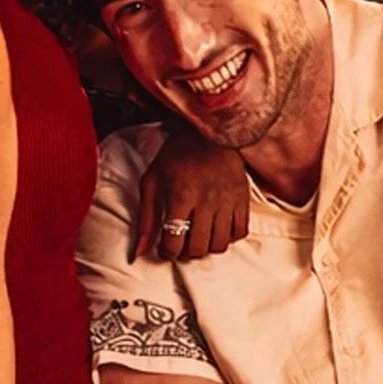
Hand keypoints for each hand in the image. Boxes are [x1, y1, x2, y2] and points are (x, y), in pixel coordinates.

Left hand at [134, 124, 249, 261]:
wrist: (207, 131)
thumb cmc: (175, 155)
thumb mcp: (152, 181)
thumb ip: (145, 218)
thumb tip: (139, 251)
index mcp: (181, 196)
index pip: (174, 242)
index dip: (166, 252)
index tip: (165, 248)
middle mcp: (206, 201)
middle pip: (197, 248)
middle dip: (185, 253)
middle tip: (180, 244)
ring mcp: (227, 201)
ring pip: (219, 245)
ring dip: (206, 248)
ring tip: (197, 238)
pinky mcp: (243, 198)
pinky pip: (240, 233)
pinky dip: (228, 238)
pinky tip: (216, 229)